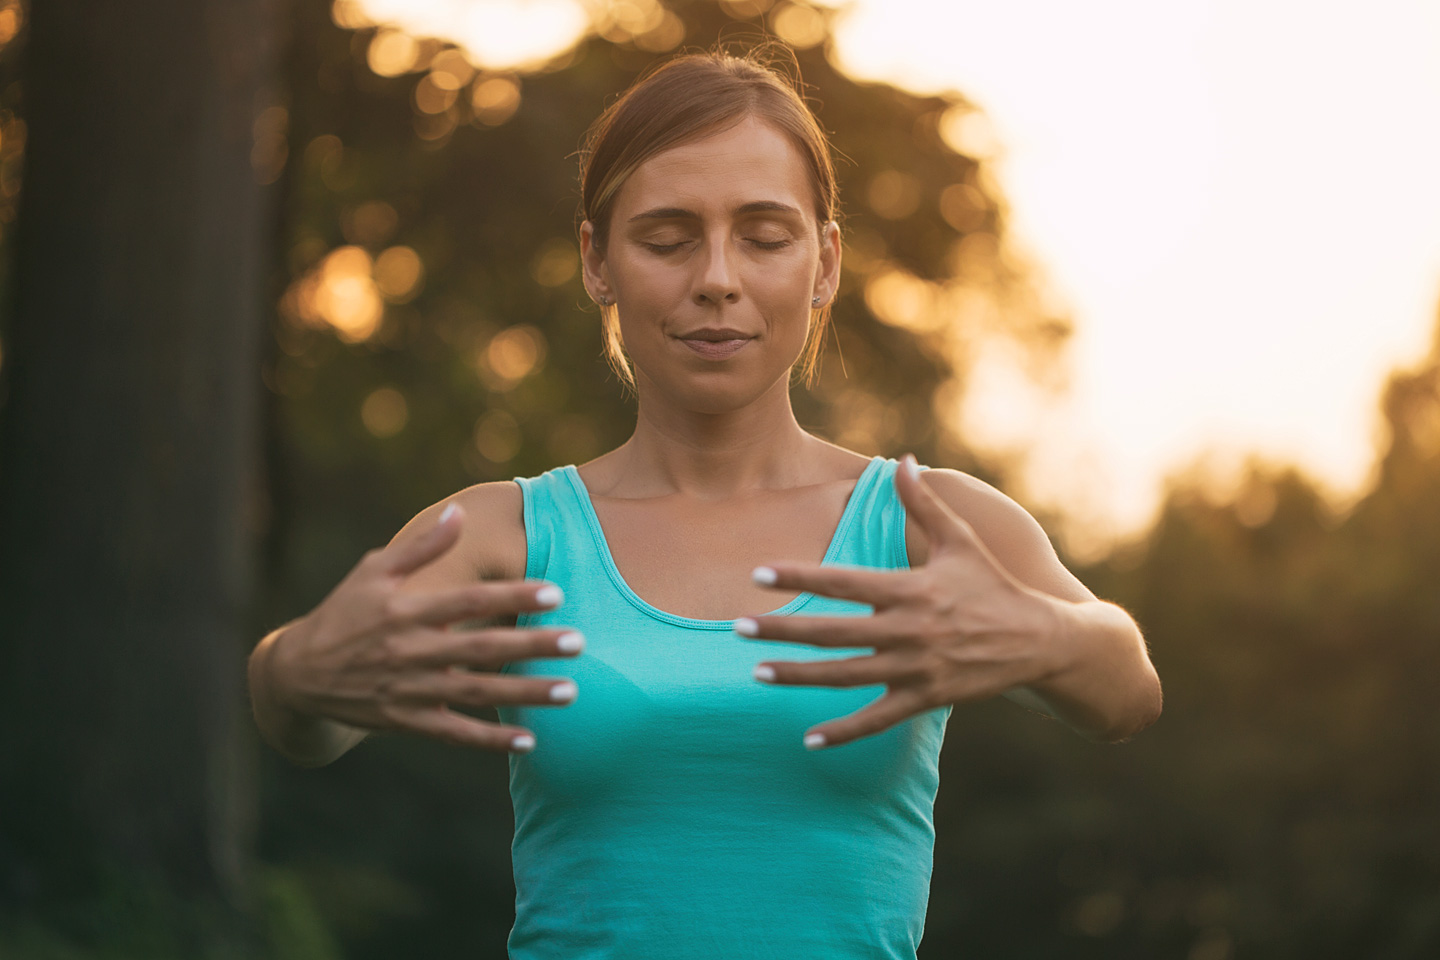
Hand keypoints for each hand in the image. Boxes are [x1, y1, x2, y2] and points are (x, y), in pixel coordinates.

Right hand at [265, 504, 582, 752]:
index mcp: (404, 611)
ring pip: (476, 694)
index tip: (554, 591)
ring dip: (524, 694)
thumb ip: (421, 546)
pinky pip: (454, 734)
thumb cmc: (343, 613)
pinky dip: (490, 740)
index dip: (511, 595)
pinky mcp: (406, 722)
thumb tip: (459, 512)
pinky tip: (529, 740)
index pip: (467, 601)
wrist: (296, 675)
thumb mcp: (373, 572)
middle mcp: (409, 652)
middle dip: (532, 646)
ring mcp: (408, 690)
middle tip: (579, 642)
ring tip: (570, 691)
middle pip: (481, 649)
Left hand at [739, 455, 1063, 748]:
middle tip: (738, 627)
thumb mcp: (962, 540)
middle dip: (783, 631)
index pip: (844, 581)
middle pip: (834, 632)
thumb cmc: (993, 585)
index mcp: (911, 588)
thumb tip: (903, 459)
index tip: (759, 574)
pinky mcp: (925, 698)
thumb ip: (924, 503)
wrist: (1040, 641)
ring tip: (757, 674)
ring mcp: (916, 668)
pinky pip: (877, 719)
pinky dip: (844, 732)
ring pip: (846, 677)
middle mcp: (909, 630)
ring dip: (800, 677)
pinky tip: (808, 740)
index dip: (799, 576)